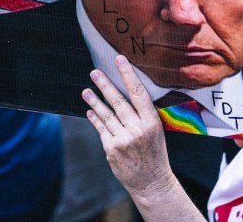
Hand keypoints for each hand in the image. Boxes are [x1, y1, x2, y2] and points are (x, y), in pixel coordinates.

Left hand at [82, 55, 176, 198]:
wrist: (152, 181)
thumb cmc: (155, 152)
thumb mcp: (157, 130)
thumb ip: (143, 114)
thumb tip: (128, 91)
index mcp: (152, 121)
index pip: (138, 93)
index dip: (127, 74)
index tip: (119, 60)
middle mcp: (137, 129)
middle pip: (118, 101)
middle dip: (105, 85)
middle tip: (95, 72)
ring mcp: (123, 139)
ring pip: (106, 115)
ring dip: (94, 101)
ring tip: (85, 91)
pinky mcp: (111, 149)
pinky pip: (101, 129)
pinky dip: (95, 119)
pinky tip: (90, 111)